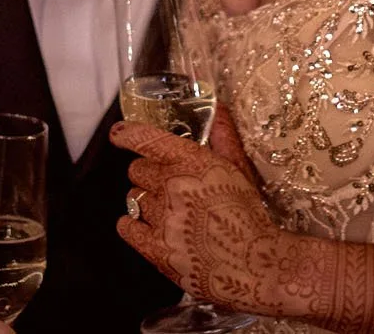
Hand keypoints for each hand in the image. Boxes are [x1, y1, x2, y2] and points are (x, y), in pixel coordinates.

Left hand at [111, 120, 317, 315]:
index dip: (128, 134)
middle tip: (169, 184)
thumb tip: (218, 109)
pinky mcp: (155, 249)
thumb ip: (223, 137)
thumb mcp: (239, 170)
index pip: (146, 140)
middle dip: (150, 174)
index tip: (119, 134)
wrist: (255, 265)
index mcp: (192, 162)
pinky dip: (133, 224)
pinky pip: (126, 226)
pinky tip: (149, 227)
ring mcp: (162, 218)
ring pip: (133, 197)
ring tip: (167, 209)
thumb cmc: (249, 215)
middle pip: (138, 170)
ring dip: (146, 200)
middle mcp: (172, 186)